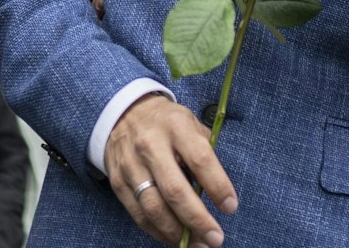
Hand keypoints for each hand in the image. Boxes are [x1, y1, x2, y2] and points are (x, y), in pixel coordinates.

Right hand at [105, 94, 236, 246]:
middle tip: (215, 238)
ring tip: (197, 244)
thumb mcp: (190, 123)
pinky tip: (174, 238)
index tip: (230, 207)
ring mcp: (131, 165)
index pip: (200, 159)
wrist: (125, 114)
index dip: (217, 186)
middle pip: (174, 190)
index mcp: (176, 126)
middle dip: (197, 219)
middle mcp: (150, 145)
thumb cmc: (168, 123)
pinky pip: (138, 214)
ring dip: (177, 232)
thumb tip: (218, 191)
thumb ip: (204, 152)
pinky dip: (157, 232)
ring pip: (153, 208)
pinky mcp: (117, 182)